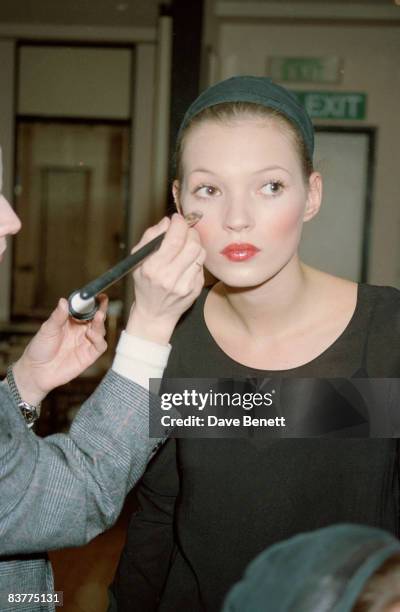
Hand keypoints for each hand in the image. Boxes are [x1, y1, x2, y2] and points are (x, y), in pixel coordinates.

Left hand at [13, 295, 107, 404]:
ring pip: (100, 330)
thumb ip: (57, 316)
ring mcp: (85, 343)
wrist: (36, 371)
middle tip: (102, 302)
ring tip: (99, 315)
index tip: (97, 294)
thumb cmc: (40, 349)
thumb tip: (64, 301)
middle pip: (95, 318)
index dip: (92, 301)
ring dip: (100, 322)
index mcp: (71, 321)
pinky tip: (92, 334)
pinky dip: (99, 339)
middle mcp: (80, 331)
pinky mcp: (89, 356)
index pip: (85, 309)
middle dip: (100, 309)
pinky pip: (100, 346)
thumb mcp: (47, 329)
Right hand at [126, 214, 205, 343]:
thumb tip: (167, 221)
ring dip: (195, 244)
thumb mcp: (138, 260)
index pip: (175, 238)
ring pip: (200, 253)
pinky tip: (187, 262)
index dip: (179, 224)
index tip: (177, 219)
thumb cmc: (145, 284)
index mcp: (153, 267)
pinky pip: (201, 265)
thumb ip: (150, 237)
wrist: (155, 314)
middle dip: (190, 232)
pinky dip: (195, 259)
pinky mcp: (195, 289)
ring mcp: (185, 285)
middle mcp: (169, 277)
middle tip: (184, 231)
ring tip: (186, 245)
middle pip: (192, 244)